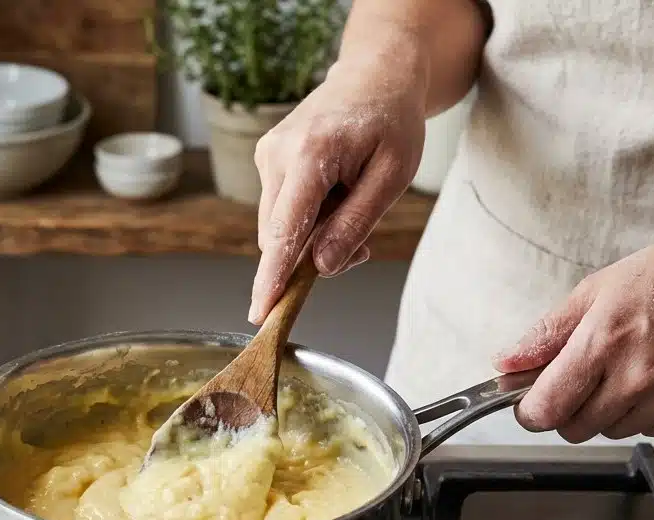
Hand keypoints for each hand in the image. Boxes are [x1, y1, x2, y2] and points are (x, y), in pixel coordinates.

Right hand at [249, 53, 425, 322]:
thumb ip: (356, 223)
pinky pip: (280, 208)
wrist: (375, 74)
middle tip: (360, 246)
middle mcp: (277, 154)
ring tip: (353, 205)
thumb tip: (323, 267)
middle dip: (312, 255)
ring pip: (278, 226)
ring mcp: (267, 155)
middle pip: (279, 236)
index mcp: (311, 154)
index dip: (273, 277)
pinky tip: (334, 194)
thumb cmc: (391, 120)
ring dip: (311, 236)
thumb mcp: (393, 175)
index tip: (260, 312)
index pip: (284, 230)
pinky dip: (305, 217)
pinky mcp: (267, 159)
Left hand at [494, 214, 653, 441]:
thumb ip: (545, 334)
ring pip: (610, 432)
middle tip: (582, 377)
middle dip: (567, 409)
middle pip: (573, 429)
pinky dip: (643, 413)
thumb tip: (505, 363)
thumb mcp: (596, 291)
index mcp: (602, 343)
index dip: (529, 410)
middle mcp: (635, 377)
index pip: (544, 409)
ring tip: (626, 368)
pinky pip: (649, 431)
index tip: (530, 401)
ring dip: (606, 411)